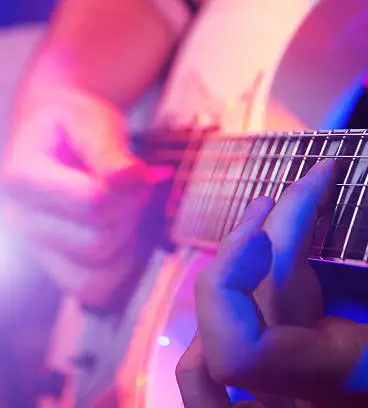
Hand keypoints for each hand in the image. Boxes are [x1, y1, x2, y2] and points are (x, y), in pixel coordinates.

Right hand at [1, 89, 167, 306]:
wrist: (55, 133)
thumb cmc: (73, 126)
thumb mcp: (91, 123)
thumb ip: (108, 151)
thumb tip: (130, 177)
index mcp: (21, 180)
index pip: (93, 203)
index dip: (128, 189)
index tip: (132, 169)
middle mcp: (18, 222)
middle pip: (97, 244)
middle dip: (128, 216)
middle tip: (131, 190)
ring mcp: (34, 249)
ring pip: (96, 275)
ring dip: (124, 245)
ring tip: (122, 213)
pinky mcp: (53, 266)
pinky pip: (93, 290)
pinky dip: (117, 269)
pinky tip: (120, 237)